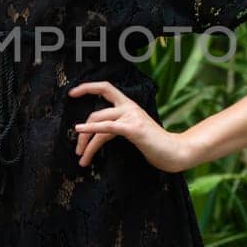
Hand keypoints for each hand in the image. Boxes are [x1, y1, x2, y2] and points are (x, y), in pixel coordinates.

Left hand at [68, 80, 188, 172]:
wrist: (174, 152)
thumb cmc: (154, 144)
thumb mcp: (132, 131)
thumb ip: (117, 127)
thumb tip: (96, 135)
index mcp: (129, 105)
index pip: (106, 88)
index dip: (88, 88)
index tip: (72, 93)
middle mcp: (129, 107)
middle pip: (96, 113)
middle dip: (83, 133)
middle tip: (77, 150)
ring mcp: (131, 116)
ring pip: (99, 122)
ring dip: (86, 142)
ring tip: (81, 158)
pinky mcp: (133, 128)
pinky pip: (107, 127)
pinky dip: (92, 129)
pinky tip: (81, 130)